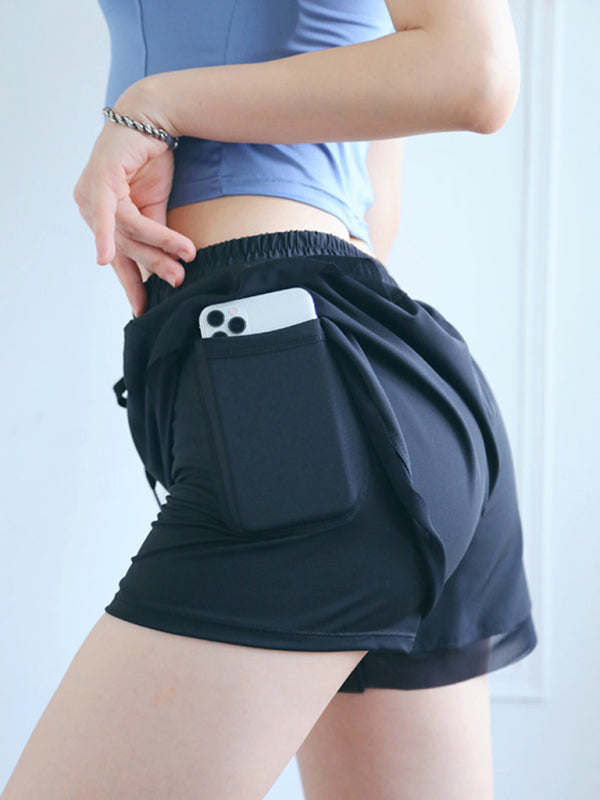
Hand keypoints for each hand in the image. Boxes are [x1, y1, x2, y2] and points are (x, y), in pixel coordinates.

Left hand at [73, 93, 196, 316]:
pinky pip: (108, 213)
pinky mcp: (100, 178)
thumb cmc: (150, 159)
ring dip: (158, 246)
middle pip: (127, 247)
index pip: (120, 257)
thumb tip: (168, 266)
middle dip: (154, 265)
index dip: (133, 284)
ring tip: (184, 257)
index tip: (144, 309)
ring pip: (129, 232)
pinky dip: (108, 236)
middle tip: (177, 281)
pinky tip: (107, 258)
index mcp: (101, 216)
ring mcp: (91, 193)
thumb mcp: (156, 205)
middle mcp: (90, 206)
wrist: (153, 119)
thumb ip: (156, 234)